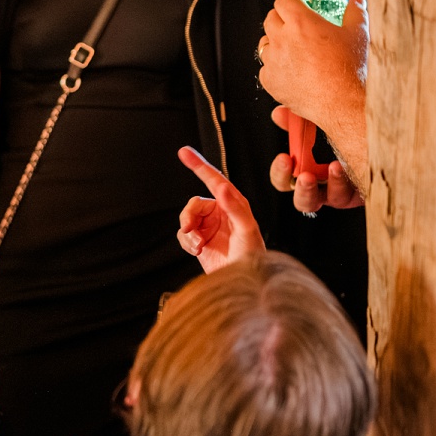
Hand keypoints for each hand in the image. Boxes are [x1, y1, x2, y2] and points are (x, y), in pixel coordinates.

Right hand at [176, 146, 265, 272]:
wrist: (242, 283)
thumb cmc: (252, 256)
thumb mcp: (247, 229)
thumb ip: (234, 207)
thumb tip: (222, 187)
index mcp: (233, 204)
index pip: (214, 180)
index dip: (199, 165)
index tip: (184, 152)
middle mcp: (220, 212)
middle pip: (194, 204)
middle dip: (188, 216)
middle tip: (189, 228)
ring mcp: (209, 226)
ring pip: (186, 219)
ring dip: (188, 233)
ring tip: (198, 246)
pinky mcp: (199, 240)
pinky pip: (183, 234)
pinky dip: (187, 243)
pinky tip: (197, 251)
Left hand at [258, 0, 367, 131]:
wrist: (343, 102)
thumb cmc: (350, 69)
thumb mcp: (358, 34)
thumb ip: (355, 13)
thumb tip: (356, 2)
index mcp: (301, 23)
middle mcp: (282, 40)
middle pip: (271, 19)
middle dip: (281, 16)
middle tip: (294, 21)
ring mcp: (273, 61)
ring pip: (265, 43)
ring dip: (275, 41)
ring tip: (291, 46)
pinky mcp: (270, 81)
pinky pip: (266, 68)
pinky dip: (275, 66)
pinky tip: (290, 69)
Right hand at [268, 109, 365, 210]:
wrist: (374, 136)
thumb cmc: (341, 132)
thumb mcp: (317, 126)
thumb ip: (297, 122)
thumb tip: (280, 113)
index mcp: (305, 174)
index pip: (284, 182)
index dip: (280, 173)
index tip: (285, 158)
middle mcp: (323, 189)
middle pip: (304, 201)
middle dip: (304, 189)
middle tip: (305, 176)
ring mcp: (345, 193)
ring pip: (335, 199)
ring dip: (334, 183)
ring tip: (336, 166)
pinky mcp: (367, 191)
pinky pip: (362, 193)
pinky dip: (358, 180)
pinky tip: (360, 163)